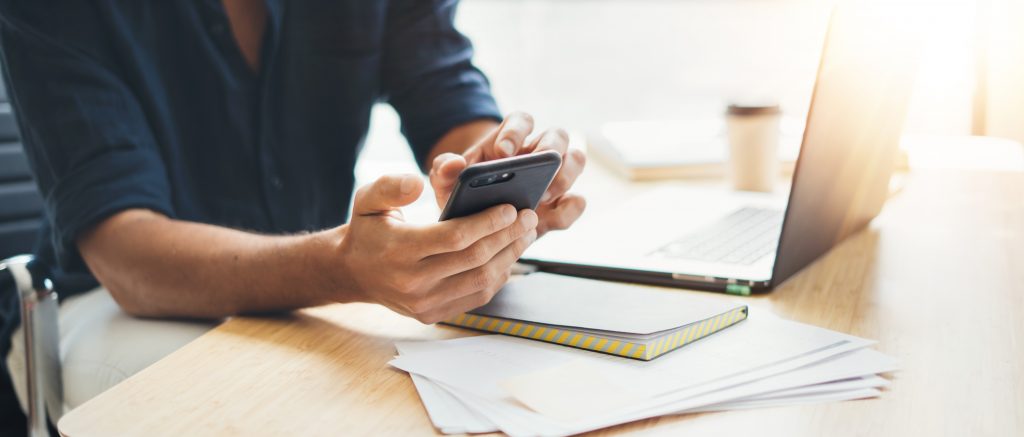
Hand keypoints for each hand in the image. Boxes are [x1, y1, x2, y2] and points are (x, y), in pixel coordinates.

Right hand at [335, 174, 537, 323]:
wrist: (353, 272)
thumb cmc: (368, 229)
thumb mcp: (367, 199)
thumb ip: (391, 186)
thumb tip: (418, 183)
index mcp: (399, 251)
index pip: (455, 237)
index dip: (488, 222)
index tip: (511, 208)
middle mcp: (412, 282)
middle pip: (474, 259)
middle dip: (508, 236)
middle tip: (528, 217)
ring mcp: (424, 303)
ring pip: (481, 281)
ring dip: (509, 256)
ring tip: (525, 234)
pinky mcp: (433, 315)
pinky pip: (476, 297)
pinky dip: (498, 276)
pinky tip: (508, 255)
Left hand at [429, 112, 586, 236]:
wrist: (475, 219)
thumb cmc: (464, 192)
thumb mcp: (446, 181)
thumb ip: (444, 170)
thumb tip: (454, 163)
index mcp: (510, 139)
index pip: (521, 121)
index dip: (515, 132)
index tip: (502, 153)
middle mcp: (538, 152)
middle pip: (557, 136)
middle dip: (549, 150)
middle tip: (533, 172)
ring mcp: (554, 177)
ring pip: (575, 161)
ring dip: (565, 176)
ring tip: (543, 197)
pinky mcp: (561, 205)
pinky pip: (576, 202)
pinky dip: (570, 208)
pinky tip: (550, 219)